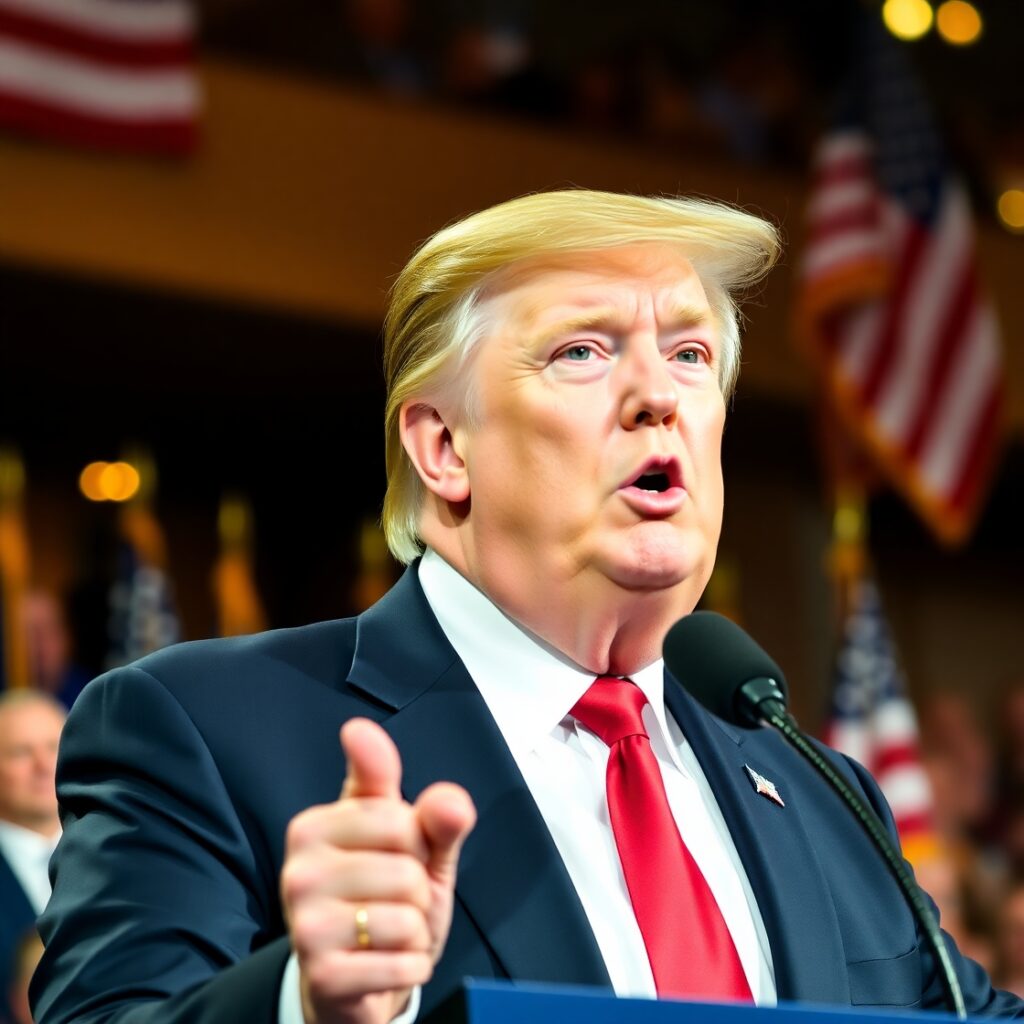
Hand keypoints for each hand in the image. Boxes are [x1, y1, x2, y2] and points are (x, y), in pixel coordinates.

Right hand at [282, 718, 475, 1023]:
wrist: (358, 981)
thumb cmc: (387, 900)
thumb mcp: (418, 850)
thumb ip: (437, 818)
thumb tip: (452, 802)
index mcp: (313, 827)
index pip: (398, 820)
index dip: (417, 844)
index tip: (394, 854)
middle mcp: (299, 872)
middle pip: (406, 873)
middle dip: (417, 892)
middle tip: (391, 903)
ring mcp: (305, 925)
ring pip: (406, 921)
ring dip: (415, 934)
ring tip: (387, 935)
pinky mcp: (322, 976)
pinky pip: (402, 966)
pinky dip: (412, 967)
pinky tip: (386, 964)